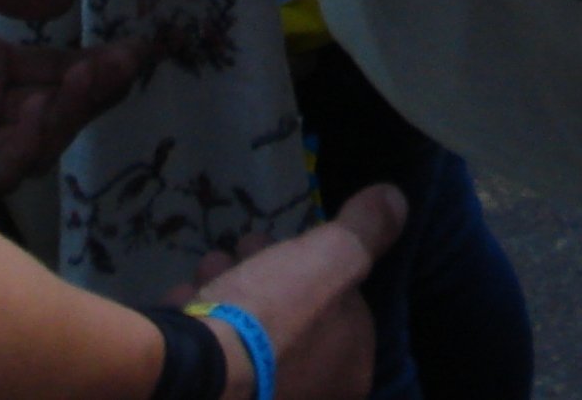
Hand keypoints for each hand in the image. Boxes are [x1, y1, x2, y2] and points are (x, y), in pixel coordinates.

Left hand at [0, 0, 145, 194]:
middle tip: (128, 57)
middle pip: (52, 115)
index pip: (53, 75)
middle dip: (96, 89)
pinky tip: (47, 105)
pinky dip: (29, 141)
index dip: (98, 64)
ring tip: (95, 72)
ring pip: (32, 145)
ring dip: (71, 112)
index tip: (141, 42)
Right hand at [188, 187, 406, 399]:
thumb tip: (395, 201)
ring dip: (230, 290)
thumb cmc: (275, 315)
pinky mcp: (219, 396)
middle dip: (269, 272)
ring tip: (211, 264)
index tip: (293, 240)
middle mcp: (311, 397)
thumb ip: (366, 230)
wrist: (196, 369)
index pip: (346, 308)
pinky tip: (186, 299)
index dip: (321, 266)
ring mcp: (263, 399)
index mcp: (350, 374)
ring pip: (251, 334)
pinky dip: (202, 322)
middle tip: (245, 245)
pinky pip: (216, 355)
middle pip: (295, 317)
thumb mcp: (332, 258)